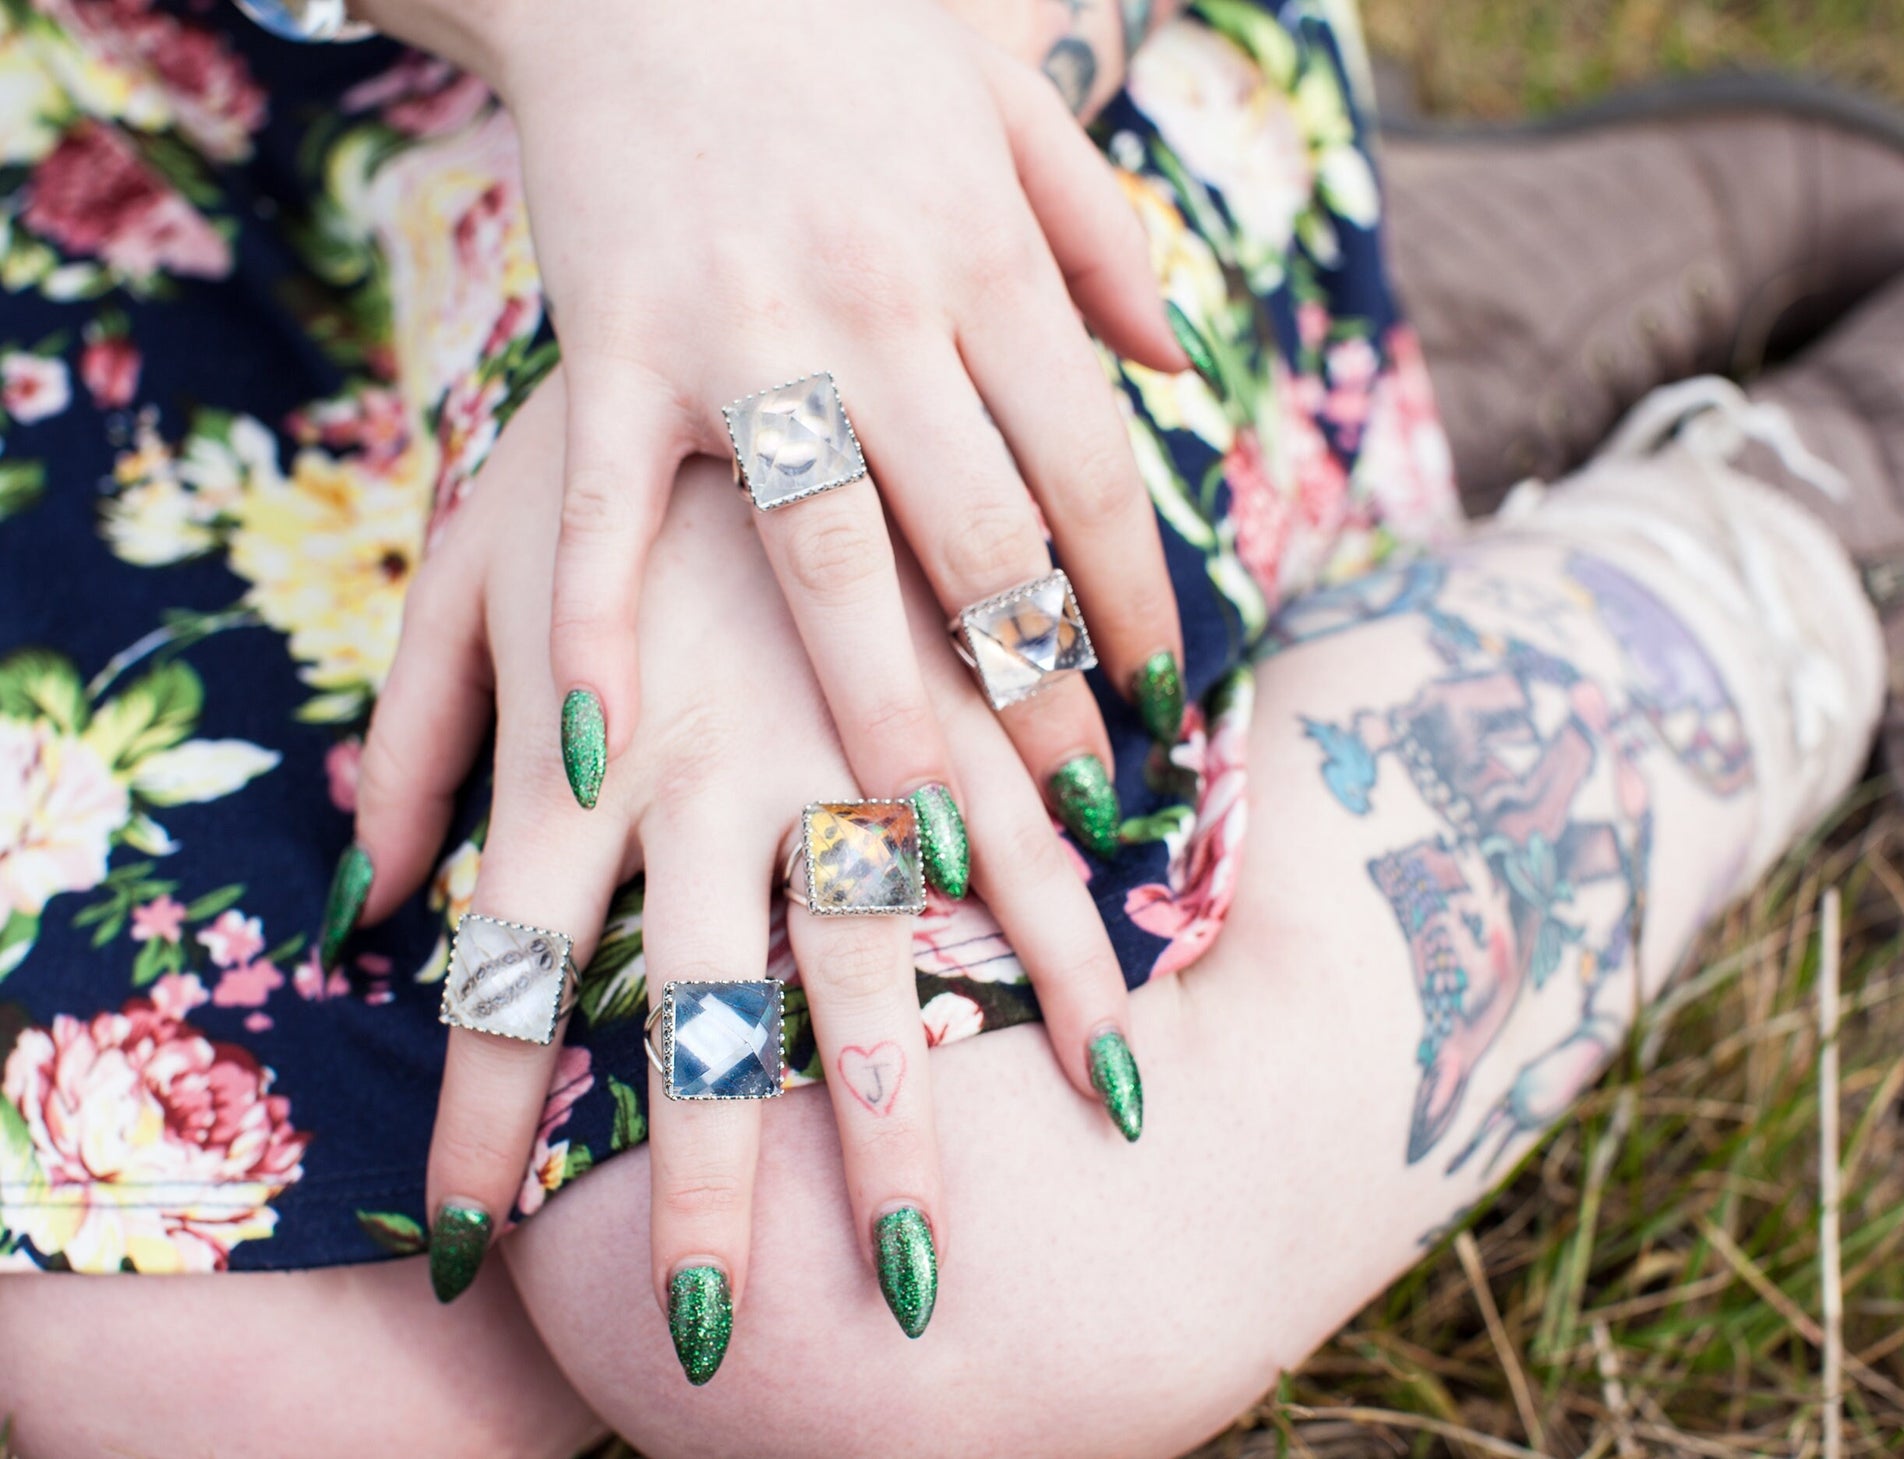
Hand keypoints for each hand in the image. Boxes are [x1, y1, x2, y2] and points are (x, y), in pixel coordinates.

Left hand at [341, 373, 1144, 1381]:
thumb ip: (410, 733)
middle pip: (704, 1015)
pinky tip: (1115, 1058)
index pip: (509, 973)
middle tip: (718, 1338)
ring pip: (887, 967)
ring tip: (924, 1274)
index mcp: (585, 748)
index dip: (481, 1123)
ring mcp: (851, 744)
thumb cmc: (593, 438)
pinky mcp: (958, 699)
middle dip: (704, 1185)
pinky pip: (1026, 851)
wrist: (757, 277)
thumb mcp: (463, 559)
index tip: (465, 1261)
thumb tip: (365, 903)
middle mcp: (719, 776)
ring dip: (907, 1124)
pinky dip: (1071, 956)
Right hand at [364, 0, 1190, 850]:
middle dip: (1037, 696)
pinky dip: (597, 629)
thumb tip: (1185, 380)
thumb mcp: (1005, 106)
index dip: (1132, 602)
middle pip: (983, 544)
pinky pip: (606, 512)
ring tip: (919, 844)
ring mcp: (740, 333)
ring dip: (880, 712)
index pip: (1088, 473)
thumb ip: (1104, 238)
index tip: (1158, 703)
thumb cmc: (845, 30)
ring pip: (826, 556)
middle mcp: (881, 308)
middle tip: (1072, 816)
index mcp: (986, 256)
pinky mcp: (608, 345)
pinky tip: (608, 747)